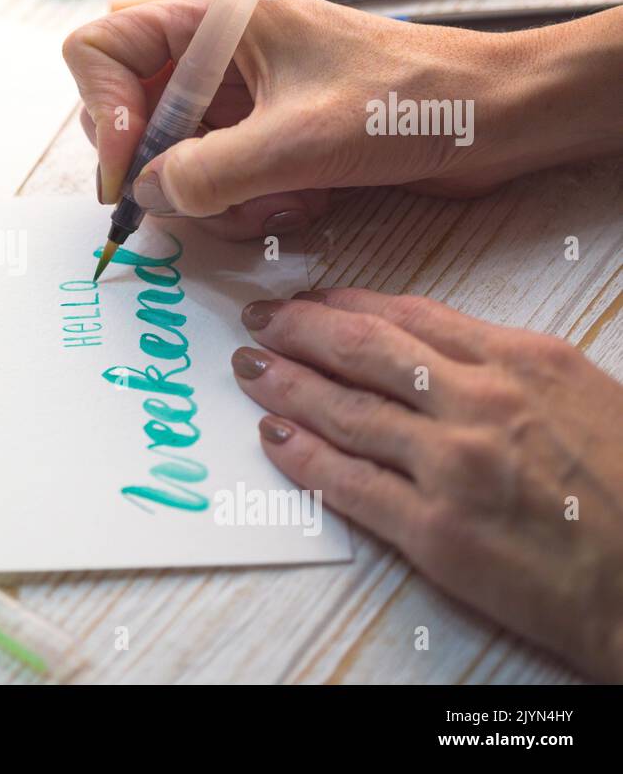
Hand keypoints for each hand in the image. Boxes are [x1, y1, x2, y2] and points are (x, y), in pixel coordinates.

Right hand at [61, 0, 622, 239]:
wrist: (495, 121)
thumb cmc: (414, 103)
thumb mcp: (300, 142)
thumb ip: (208, 172)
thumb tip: (147, 196)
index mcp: (214, 21)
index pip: (102, 50)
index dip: (105, 114)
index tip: (133, 173)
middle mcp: (214, 57)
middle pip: (129, 117)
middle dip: (163, 172)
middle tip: (206, 199)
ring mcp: (235, 101)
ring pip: (169, 163)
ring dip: (213, 200)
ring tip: (278, 202)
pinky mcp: (259, 139)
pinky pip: (213, 185)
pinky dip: (243, 208)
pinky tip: (299, 204)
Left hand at [229, 288, 622, 680]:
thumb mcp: (579, 397)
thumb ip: (506, 370)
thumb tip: (434, 354)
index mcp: (523, 362)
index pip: (411, 317)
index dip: (347, 303)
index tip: (309, 299)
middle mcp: (482, 403)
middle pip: (365, 351)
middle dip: (300, 330)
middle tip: (259, 321)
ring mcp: (454, 466)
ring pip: (345, 410)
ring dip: (287, 385)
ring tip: (251, 369)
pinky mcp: (437, 531)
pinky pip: (349, 483)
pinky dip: (303, 456)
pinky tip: (273, 437)